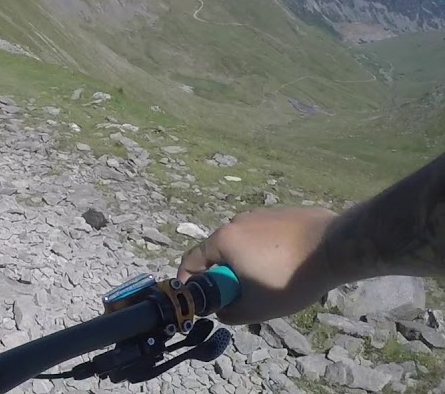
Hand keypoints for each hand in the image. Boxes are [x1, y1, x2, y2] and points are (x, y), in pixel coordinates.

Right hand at [177, 206, 339, 324]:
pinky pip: (267, 234)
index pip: (192, 260)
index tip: (197, 296)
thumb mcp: (258, 308)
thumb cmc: (291, 278)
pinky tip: (290, 263)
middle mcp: (237, 221)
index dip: (189, 281)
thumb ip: (232, 313)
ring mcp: (261, 213)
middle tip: (242, 293)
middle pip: (219, 251)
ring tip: (272, 278)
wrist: (336, 248)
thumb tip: (222, 312)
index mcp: (224, 240)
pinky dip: (269, 249)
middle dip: (225, 273)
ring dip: (248, 260)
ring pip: (244, 241)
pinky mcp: (283, 212)